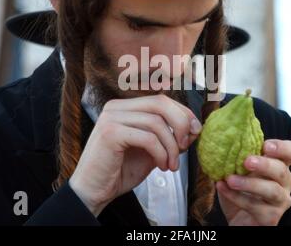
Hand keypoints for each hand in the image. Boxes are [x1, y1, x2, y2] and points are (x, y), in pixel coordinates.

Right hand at [69, 94, 201, 215]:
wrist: (94, 191)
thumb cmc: (121, 170)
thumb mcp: (151, 150)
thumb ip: (168, 136)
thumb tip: (194, 128)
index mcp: (125, 107)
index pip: (161, 100)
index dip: (183, 113)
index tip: (196, 131)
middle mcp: (116, 107)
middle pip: (161, 103)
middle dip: (181, 124)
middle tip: (187, 145)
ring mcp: (111, 117)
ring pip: (156, 123)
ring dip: (171, 147)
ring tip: (172, 165)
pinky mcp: (110, 133)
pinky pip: (147, 138)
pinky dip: (161, 153)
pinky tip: (162, 166)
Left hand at [217, 139, 290, 225]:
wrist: (237, 219)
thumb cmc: (240, 190)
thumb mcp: (238, 169)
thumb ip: (237, 156)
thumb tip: (224, 141)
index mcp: (280, 165)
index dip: (282, 147)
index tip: (265, 146)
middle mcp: (286, 183)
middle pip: (282, 170)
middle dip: (265, 165)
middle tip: (247, 161)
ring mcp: (281, 201)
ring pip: (272, 190)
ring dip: (250, 183)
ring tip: (230, 179)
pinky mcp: (271, 217)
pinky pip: (255, 206)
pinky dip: (236, 197)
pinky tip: (222, 188)